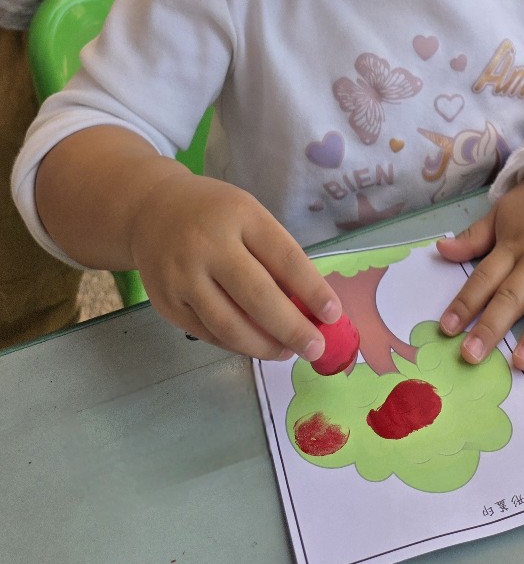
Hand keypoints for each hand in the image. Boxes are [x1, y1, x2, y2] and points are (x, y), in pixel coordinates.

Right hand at [128, 167, 340, 360]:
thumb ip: (275, 256)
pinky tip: (256, 345)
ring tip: (287, 352)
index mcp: (240, 216)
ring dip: (265, 346)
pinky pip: (208, 333)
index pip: (284, 258)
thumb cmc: (215, 214)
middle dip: (292, 328)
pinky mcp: (165, 303)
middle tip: (316, 348)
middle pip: (258, 297)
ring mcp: (182, 276)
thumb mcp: (249, 217)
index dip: (312, 290)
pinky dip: (237, 345)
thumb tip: (310, 308)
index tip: (334, 315)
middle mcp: (208, 245)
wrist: (151, 211)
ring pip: (230, 325)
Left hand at [436, 162, 523, 369]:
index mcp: (512, 245)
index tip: (446, 328)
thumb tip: (440, 250)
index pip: (483, 278)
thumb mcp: (502, 212)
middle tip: (471, 355)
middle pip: (512, 295)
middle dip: (491, 326)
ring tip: (522, 363)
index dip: (464, 303)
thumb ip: (474, 237)